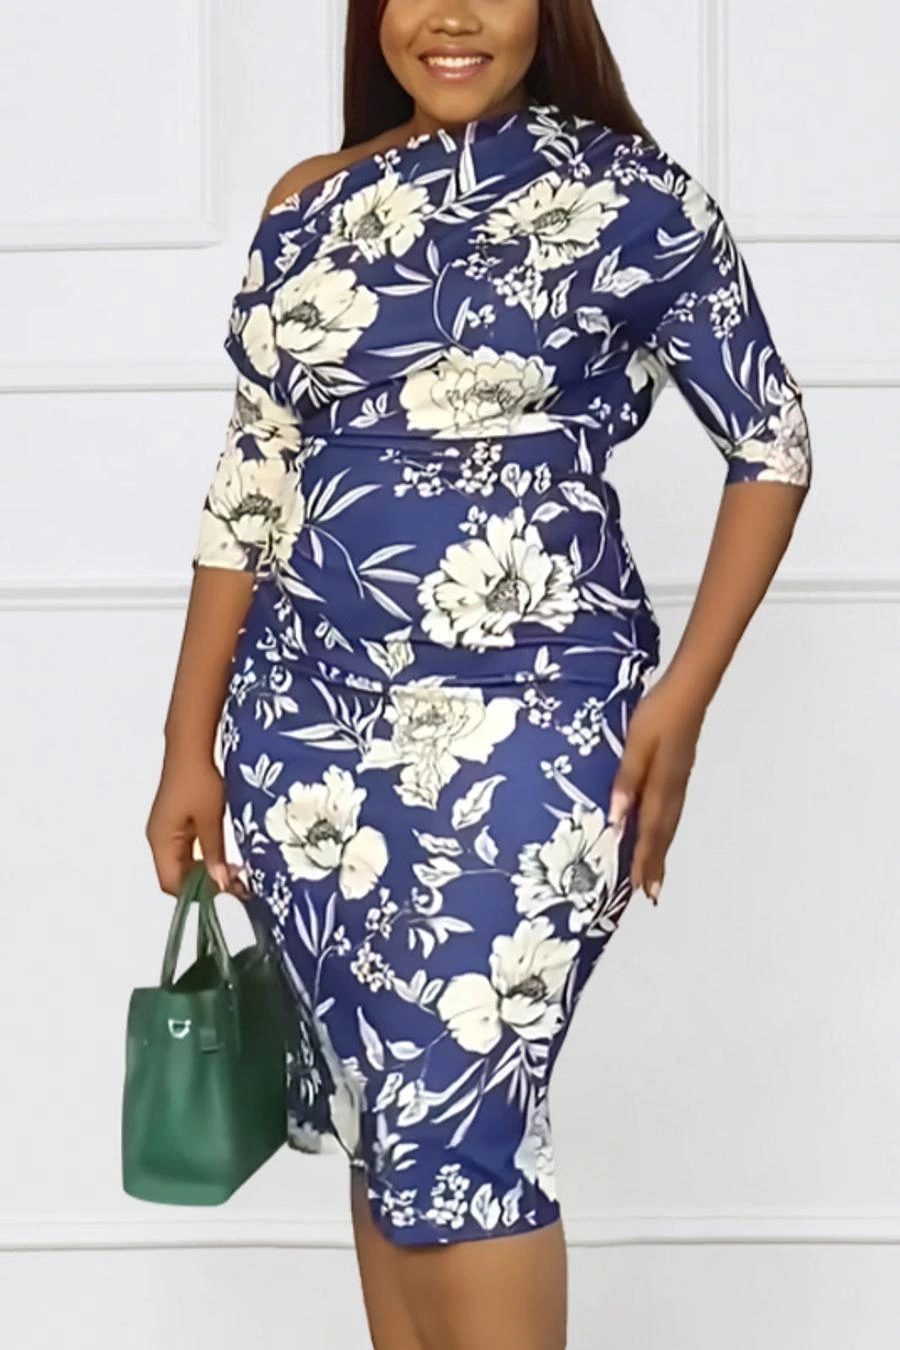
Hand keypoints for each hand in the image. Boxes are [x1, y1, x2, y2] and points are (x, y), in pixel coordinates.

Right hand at [145, 753, 246, 898]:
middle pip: (176, 877)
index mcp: (161, 841)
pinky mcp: (177, 821)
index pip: (173, 884)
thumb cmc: (199, 779)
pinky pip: (187, 849)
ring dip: (206, 871)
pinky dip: (204, 856)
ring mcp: (167, 830)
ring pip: (183, 863)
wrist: (193, 746)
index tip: (228, 892)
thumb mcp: (210, 819)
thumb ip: (214, 853)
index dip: (198, 894)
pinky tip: (226, 855)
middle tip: (236, 884)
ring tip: (235, 872)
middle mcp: (159, 839)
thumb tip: (220, 884)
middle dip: (204, 885)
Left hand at [608, 670, 707, 903]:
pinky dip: (665, 830)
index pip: (650, 831)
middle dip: (656, 863)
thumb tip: (616, 820)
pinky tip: (660, 831)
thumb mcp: (635, 746)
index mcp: (661, 786)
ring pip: (670, 824)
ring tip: (655, 873)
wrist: (688, 691)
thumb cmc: (657, 715)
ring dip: (662, 850)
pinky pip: (672, 810)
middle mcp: (673, 790)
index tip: (642, 888)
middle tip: (652, 893)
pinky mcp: (679, 772)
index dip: (645, 860)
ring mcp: (679, 781)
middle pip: (663, 833)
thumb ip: (626, 782)